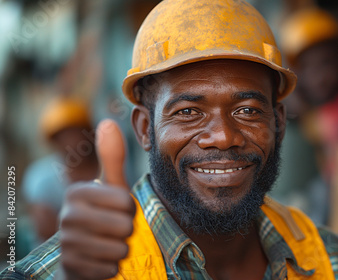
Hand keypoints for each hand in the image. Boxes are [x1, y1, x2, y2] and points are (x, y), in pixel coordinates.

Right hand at [59, 120, 135, 279]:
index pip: (125, 202)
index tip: (119, 212)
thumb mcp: (110, 187)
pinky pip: (110, 269)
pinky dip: (111, 267)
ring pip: (118, 249)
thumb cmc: (104, 216)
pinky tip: (101, 261)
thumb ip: (112, 158)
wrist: (85, 255)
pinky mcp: (72, 268)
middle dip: (127, 231)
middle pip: (124, 226)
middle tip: (115, 230)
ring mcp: (67, 244)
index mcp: (77, 193)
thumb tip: (108, 122)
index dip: (130, 210)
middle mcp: (67, 217)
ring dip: (120, 250)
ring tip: (109, 244)